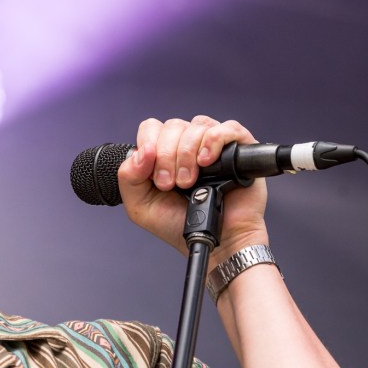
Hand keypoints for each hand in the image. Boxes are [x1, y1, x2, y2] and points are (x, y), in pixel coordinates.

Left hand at [117, 116, 268, 257]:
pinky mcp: (239, 149)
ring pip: (197, 125)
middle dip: (168, 156)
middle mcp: (187, 145)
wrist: (215, 242)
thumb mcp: (141, 206)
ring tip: (191, 182)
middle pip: (172, 125)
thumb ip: (128, 177)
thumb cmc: (181, 225)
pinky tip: (206, 162)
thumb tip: (141, 151)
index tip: (156, 177)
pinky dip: (214, 141)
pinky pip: (228, 128)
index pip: (151, 128)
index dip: (149, 146)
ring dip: (188, 154)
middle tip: (173, 184)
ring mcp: (213, 145)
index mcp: (164, 153)